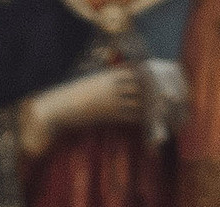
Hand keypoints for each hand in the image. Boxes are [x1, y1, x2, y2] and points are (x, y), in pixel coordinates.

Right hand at [30, 62, 144, 139]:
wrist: (62, 108)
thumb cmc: (75, 95)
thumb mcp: (92, 82)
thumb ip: (106, 80)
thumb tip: (114, 82)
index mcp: (109, 75)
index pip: (135, 72)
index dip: (144, 77)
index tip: (149, 83)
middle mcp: (113, 86)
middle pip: (141, 86)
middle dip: (149, 92)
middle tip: (157, 98)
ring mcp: (113, 100)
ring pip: (139, 102)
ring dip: (147, 106)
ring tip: (153, 111)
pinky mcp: (111, 115)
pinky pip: (131, 116)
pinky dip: (138, 118)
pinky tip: (141, 121)